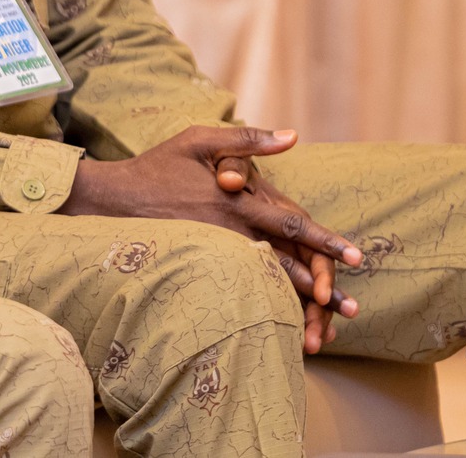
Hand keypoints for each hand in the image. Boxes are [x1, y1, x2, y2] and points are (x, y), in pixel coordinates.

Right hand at [60, 126, 361, 351]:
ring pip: (264, 282)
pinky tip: (282, 321)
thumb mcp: (197, 140)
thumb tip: (292, 136)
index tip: (356, 257)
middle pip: (285, 263)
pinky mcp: (201, 264)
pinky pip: (239, 287)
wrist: (110, 200)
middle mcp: (230, 231)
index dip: (325, 242)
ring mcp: (215, 252)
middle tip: (351, 310)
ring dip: (296, 305)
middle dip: (321, 288)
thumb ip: (246, 139)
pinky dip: (264, 305)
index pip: (291, 223)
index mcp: (236, 201)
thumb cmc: (156, 166)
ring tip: (325, 329)